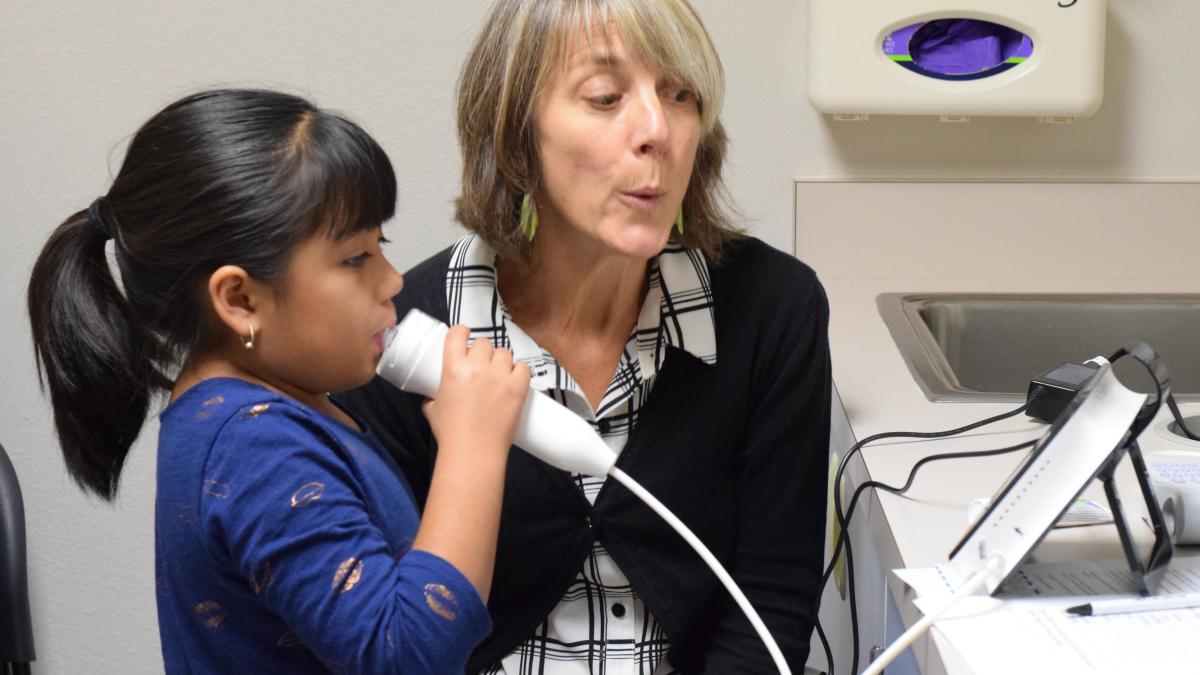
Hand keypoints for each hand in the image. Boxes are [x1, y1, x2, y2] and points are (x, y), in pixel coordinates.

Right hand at [421, 325, 530, 457]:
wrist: (473, 452)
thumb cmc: (450, 433)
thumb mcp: (432, 410)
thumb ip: (432, 396)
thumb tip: (432, 396)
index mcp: (453, 367)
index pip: (458, 334)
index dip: (462, 333)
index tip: (464, 337)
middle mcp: (477, 367)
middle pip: (484, 343)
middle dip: (482, 353)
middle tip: (482, 367)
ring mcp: (499, 376)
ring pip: (504, 353)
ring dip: (501, 361)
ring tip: (498, 376)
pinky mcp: (518, 388)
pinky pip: (523, 367)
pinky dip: (519, 372)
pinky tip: (514, 380)